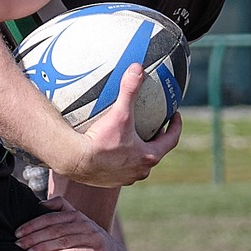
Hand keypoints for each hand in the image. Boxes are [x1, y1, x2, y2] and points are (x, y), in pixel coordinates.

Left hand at [15, 194, 133, 250]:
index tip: (18, 232)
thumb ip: (62, 211)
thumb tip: (41, 204)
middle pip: (54, 229)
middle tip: (18, 244)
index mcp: (76, 216)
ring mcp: (92, 237)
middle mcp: (84, 224)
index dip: (33, 224)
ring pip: (63, 240)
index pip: (51, 217)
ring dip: (44, 245)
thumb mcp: (78, 224)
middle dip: (34, 236)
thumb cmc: (90, 241)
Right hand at [58, 65, 180, 187]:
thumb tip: (137, 68)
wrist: (75, 161)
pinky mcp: (108, 182)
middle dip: (156, 139)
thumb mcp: (119, 113)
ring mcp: (124, 178)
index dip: (174, 126)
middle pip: (154, 152)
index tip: (174, 116)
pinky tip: (109, 150)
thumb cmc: (101, 142)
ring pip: (137, 163)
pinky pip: (119, 169)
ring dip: (137, 151)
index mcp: (149, 156)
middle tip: (154, 126)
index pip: (171, 140)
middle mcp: (139, 171)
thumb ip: (129, 90)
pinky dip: (119, 159)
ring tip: (132, 138)